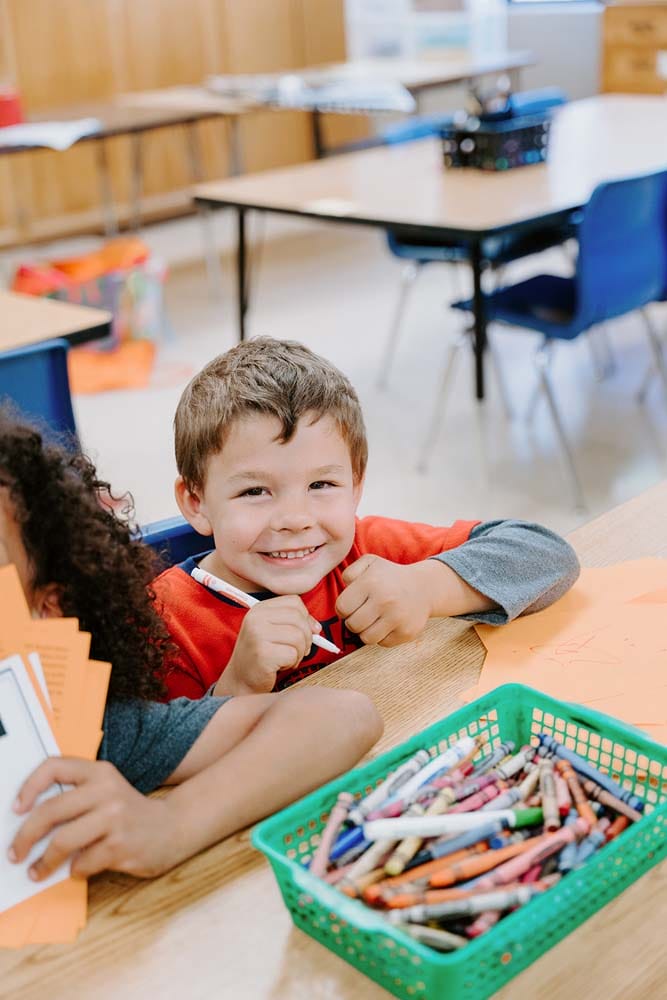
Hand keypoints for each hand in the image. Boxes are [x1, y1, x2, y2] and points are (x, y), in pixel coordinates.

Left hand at [8, 758, 177, 879]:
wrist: (173, 828)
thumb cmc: (130, 812)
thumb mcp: (107, 790)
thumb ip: (75, 796)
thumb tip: (28, 821)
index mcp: (99, 772)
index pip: (54, 767)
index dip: (29, 787)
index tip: (16, 809)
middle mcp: (107, 790)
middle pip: (50, 811)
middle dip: (25, 837)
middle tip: (15, 852)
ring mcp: (115, 818)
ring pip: (62, 841)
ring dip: (44, 862)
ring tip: (38, 870)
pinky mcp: (122, 846)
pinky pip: (82, 863)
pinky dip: (74, 870)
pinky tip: (77, 869)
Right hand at [214, 596, 320, 695]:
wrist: (242, 680)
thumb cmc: (262, 655)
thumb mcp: (274, 632)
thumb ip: (294, 623)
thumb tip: (317, 627)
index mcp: (259, 609)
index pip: (294, 602)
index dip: (305, 617)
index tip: (304, 632)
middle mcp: (256, 618)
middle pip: (299, 618)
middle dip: (306, 637)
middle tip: (297, 650)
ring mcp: (257, 635)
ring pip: (298, 637)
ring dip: (299, 652)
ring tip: (286, 659)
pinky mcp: (262, 654)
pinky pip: (292, 654)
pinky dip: (292, 662)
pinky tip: (279, 666)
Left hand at [335, 555, 435, 646]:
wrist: (424, 588)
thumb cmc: (390, 577)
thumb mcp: (369, 563)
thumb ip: (350, 572)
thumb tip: (345, 587)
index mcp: (371, 582)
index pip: (342, 608)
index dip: (343, 608)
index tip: (352, 605)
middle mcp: (384, 600)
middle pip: (352, 625)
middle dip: (354, 621)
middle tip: (363, 613)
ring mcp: (397, 618)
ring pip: (366, 638)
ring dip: (367, 631)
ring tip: (374, 619)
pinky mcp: (406, 632)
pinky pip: (383, 643)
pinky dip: (382, 636)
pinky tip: (388, 624)